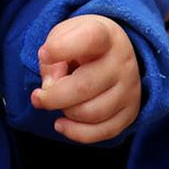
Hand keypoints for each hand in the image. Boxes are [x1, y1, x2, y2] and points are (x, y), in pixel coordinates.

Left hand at [30, 14, 141, 142]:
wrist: (114, 52)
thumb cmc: (81, 44)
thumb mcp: (62, 37)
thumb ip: (51, 58)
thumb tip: (50, 88)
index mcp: (105, 36)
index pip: (89, 39)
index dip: (61, 48)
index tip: (44, 54)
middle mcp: (122, 62)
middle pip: (84, 86)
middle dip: (52, 97)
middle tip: (38, 96)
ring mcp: (130, 88)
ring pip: (91, 113)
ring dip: (66, 112)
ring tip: (60, 103)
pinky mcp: (130, 112)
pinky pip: (102, 132)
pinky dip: (75, 132)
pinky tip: (62, 124)